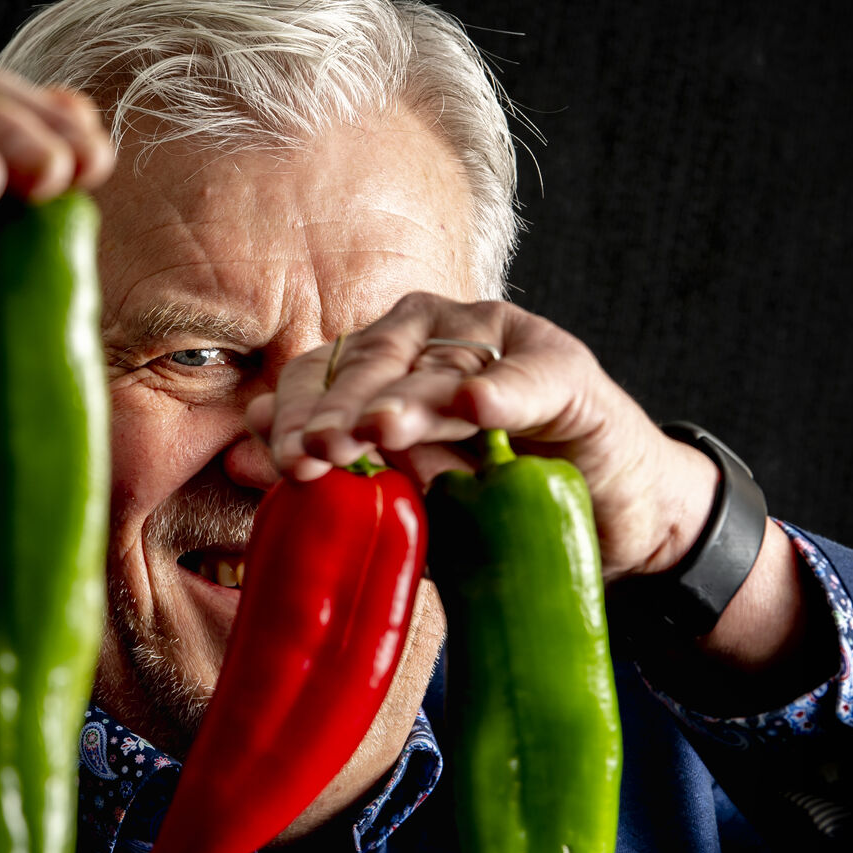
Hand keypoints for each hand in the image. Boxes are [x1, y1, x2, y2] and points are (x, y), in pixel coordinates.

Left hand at [243, 293, 715, 583]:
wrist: (607, 518)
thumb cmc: (496, 503)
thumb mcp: (409, 500)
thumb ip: (340, 475)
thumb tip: (245, 455)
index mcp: (389, 358)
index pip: (325, 374)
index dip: (295, 414)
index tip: (277, 462)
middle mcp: (440, 334)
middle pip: (372, 362)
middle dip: (338, 411)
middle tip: (314, 451)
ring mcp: (504, 344)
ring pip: (440, 368)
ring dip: (408, 401)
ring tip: (378, 431)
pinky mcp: (567, 370)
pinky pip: (528, 378)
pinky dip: (504, 391)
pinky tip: (479, 408)